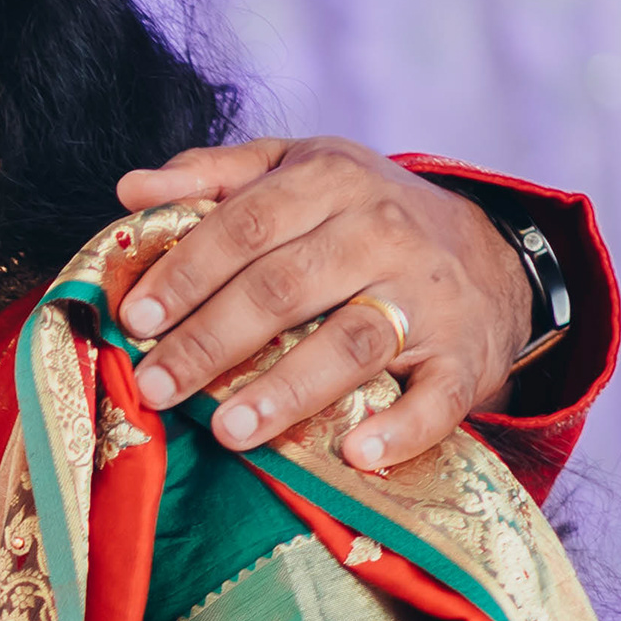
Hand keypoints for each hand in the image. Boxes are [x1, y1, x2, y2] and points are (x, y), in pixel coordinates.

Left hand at [108, 137, 532, 471]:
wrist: (488, 251)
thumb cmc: (361, 214)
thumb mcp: (294, 169)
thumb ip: (212, 175)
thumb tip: (132, 190)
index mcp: (330, 179)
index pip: (245, 226)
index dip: (187, 274)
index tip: (136, 320)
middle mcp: (382, 230)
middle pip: (285, 288)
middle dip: (211, 341)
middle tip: (156, 386)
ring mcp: (428, 294)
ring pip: (352, 341)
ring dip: (287, 390)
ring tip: (227, 430)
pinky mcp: (466, 354)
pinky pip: (438, 395)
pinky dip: (401, 426)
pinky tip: (355, 451)